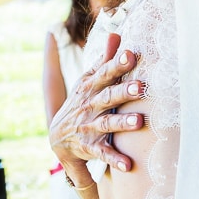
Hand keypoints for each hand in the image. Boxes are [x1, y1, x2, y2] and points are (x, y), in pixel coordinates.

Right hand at [48, 33, 143, 174]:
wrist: (58, 138)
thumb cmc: (83, 102)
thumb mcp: (89, 81)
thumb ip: (105, 60)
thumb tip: (116, 34)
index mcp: (90, 88)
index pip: (104, 73)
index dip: (117, 64)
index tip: (131, 54)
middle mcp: (89, 106)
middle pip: (107, 96)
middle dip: (123, 91)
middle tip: (141, 86)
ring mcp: (89, 127)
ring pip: (107, 124)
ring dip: (122, 122)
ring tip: (139, 122)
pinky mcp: (90, 147)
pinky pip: (104, 154)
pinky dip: (115, 159)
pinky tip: (129, 164)